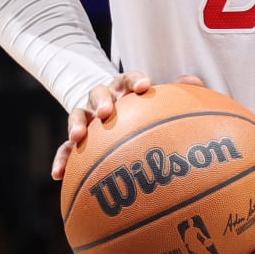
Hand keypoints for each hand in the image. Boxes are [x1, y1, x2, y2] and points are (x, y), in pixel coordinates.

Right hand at [52, 72, 203, 179]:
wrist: (113, 117)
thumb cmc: (142, 113)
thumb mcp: (158, 103)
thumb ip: (177, 93)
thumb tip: (196, 82)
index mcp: (124, 90)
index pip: (128, 79)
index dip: (135, 80)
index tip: (145, 86)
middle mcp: (103, 100)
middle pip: (98, 93)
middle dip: (102, 100)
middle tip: (107, 111)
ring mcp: (87, 118)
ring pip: (77, 115)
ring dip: (76, 124)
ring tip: (78, 136)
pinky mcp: (76, 139)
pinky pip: (65, 149)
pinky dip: (61, 159)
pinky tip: (58, 175)